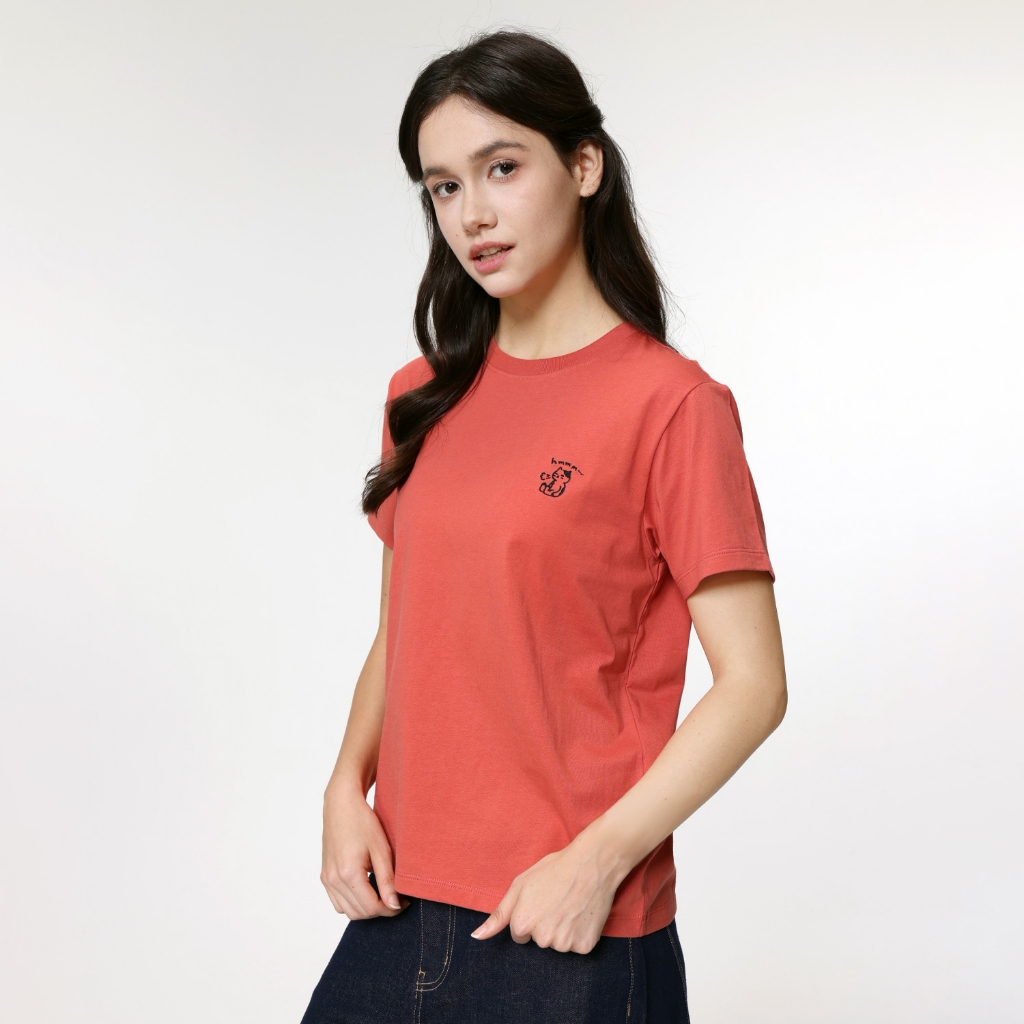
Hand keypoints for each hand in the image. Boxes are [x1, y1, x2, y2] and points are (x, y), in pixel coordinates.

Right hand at [320, 781, 409, 918]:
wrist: (341, 805)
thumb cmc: (362, 822)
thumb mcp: (381, 849)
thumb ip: (388, 880)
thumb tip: (394, 906)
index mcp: (348, 872)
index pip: (371, 908)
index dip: (390, 909)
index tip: (404, 901)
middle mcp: (333, 880)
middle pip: (359, 913)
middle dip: (380, 910)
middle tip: (396, 897)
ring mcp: (327, 879)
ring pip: (347, 911)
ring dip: (366, 908)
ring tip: (382, 892)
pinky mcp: (325, 876)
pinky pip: (338, 902)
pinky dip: (353, 902)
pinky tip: (367, 888)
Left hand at [469, 833, 626, 952]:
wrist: (591, 863)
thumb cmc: (554, 869)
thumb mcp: (520, 885)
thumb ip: (498, 915)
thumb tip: (476, 937)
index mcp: (522, 924)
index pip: (519, 935)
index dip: (529, 916)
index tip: (541, 902)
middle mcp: (542, 939)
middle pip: (539, 940)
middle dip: (545, 924)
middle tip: (557, 901)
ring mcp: (564, 944)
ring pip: (558, 944)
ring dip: (563, 930)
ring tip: (570, 905)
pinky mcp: (585, 946)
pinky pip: (577, 946)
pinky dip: (580, 933)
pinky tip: (582, 913)